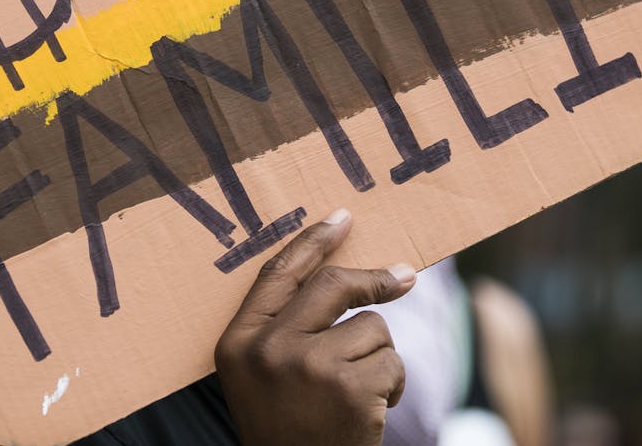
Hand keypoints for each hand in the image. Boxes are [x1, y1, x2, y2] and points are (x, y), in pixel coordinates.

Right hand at [215, 209, 415, 445]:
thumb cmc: (284, 428)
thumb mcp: (261, 376)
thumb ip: (283, 326)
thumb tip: (342, 270)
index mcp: (237, 341)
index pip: (278, 274)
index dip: (312, 240)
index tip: (343, 217)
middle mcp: (268, 349)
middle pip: (332, 285)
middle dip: (375, 279)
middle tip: (404, 277)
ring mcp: (309, 367)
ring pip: (372, 327)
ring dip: (379, 357)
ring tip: (359, 392)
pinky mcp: (350, 389)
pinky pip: (392, 363)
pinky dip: (393, 387)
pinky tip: (371, 412)